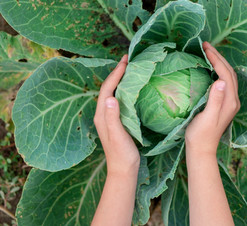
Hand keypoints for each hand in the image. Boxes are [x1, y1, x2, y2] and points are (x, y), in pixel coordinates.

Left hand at [94, 55, 139, 174]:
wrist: (123, 169)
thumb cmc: (121, 153)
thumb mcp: (118, 135)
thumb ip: (113, 117)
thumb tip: (111, 98)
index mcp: (101, 115)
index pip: (107, 89)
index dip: (115, 74)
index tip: (125, 61)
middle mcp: (103, 114)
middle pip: (108, 88)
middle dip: (116, 73)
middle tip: (127, 59)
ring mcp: (109, 117)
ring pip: (112, 93)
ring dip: (119, 79)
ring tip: (129, 69)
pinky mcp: (116, 121)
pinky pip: (118, 100)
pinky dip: (124, 90)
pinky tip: (131, 88)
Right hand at [185, 42, 239, 155]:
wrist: (202, 149)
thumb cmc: (201, 134)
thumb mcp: (207, 117)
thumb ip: (215, 99)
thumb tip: (220, 80)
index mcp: (230, 102)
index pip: (225, 74)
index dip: (216, 60)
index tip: (205, 49)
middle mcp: (233, 100)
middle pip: (229, 73)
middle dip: (219, 57)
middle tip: (206, 45)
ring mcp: (229, 103)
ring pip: (228, 76)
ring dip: (219, 62)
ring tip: (208, 52)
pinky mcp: (224, 105)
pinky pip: (224, 82)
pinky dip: (218, 71)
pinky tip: (210, 69)